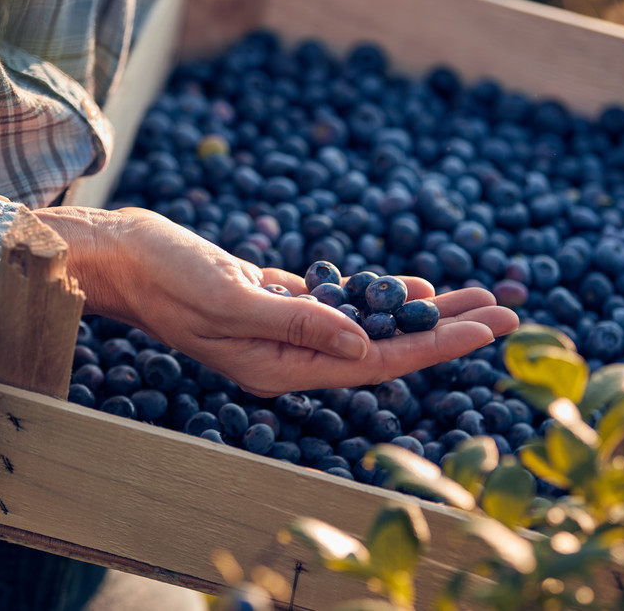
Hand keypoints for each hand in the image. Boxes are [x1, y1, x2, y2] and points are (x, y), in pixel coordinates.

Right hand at [34, 206, 518, 395]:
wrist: (119, 258)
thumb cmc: (163, 275)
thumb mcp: (229, 297)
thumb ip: (296, 322)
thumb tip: (364, 341)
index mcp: (277, 367)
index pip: (373, 362)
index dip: (432, 345)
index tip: (484, 328)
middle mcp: (286, 357)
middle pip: (383, 348)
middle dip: (443, 329)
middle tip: (505, 310)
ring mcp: (283, 332)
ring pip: (367, 325)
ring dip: (419, 311)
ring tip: (477, 296)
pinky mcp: (276, 304)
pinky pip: (340, 305)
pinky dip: (377, 294)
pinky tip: (409, 286)